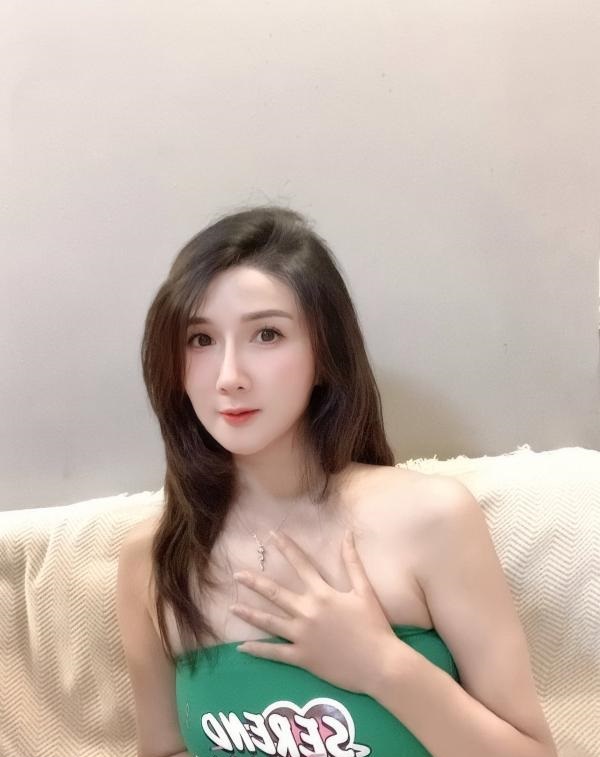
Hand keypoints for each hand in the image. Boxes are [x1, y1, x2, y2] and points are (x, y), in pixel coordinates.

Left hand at [229, 529, 401, 694]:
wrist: (380, 664)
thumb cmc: (374, 626)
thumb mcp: (365, 591)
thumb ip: (353, 562)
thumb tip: (348, 534)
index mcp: (323, 594)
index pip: (301, 565)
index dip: (286, 548)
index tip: (272, 535)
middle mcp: (308, 612)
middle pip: (275, 593)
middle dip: (255, 582)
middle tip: (237, 574)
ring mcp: (302, 636)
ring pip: (269, 622)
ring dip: (249, 614)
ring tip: (232, 607)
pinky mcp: (302, 657)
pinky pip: (275, 653)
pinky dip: (257, 650)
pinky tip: (242, 647)